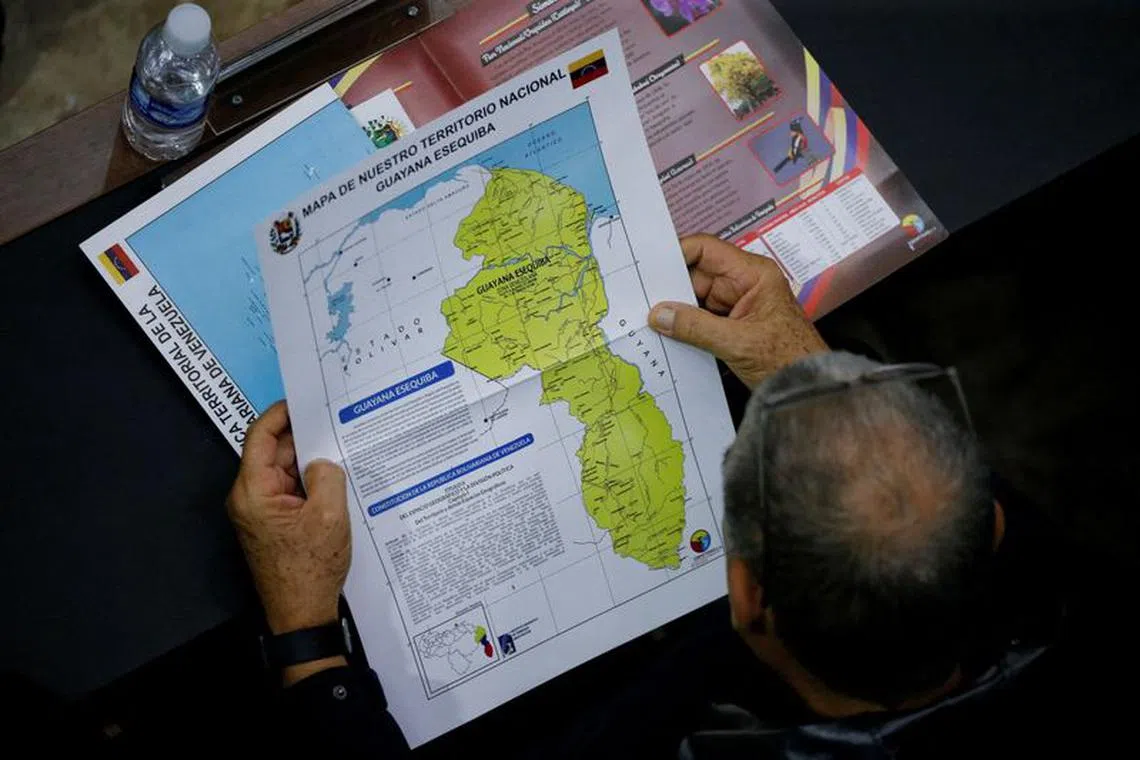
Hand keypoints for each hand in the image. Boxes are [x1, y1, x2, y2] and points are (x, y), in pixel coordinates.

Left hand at [226, 401, 350, 635]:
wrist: (302, 616)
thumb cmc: (311, 569)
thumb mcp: (329, 517)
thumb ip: (327, 477)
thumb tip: (323, 461)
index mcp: (253, 492)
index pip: (259, 437)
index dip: (280, 414)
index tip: (305, 401)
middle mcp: (250, 499)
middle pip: (274, 454)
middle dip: (303, 438)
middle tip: (335, 422)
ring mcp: (262, 513)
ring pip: (286, 473)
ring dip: (310, 463)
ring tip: (342, 448)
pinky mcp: (275, 524)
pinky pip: (292, 493)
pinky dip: (312, 483)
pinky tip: (337, 479)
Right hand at [649, 234, 826, 387]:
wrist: (807, 389)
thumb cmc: (789, 359)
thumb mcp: (738, 342)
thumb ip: (695, 327)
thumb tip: (659, 314)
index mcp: (752, 274)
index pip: (706, 249)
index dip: (677, 253)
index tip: (650, 267)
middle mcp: (742, 284)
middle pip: (695, 274)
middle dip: (670, 287)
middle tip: (640, 298)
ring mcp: (735, 305)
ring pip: (694, 298)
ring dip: (674, 309)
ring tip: (647, 318)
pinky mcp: (730, 325)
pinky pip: (699, 317)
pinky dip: (683, 325)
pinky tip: (664, 332)